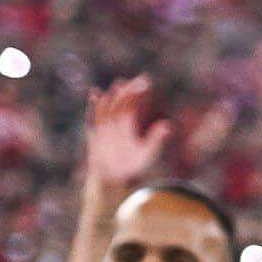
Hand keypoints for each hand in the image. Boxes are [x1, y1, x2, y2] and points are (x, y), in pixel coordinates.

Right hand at [78, 78, 170, 206]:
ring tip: (120, 84)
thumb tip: (169, 125)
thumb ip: (157, 139)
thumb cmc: (132, 167)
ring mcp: (104, 129)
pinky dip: (94, 107)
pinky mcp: (95, 136)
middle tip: (140, 80)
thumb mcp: (148, 152)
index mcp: (128, 126)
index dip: (139, 94)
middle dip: (130, 92)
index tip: (147, 81)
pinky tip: (95, 94)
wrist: (114, 181)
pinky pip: (93, 118)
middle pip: (122, 104)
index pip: (133, 105)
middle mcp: (116, 125)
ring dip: (113, 96)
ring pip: (108, 108)